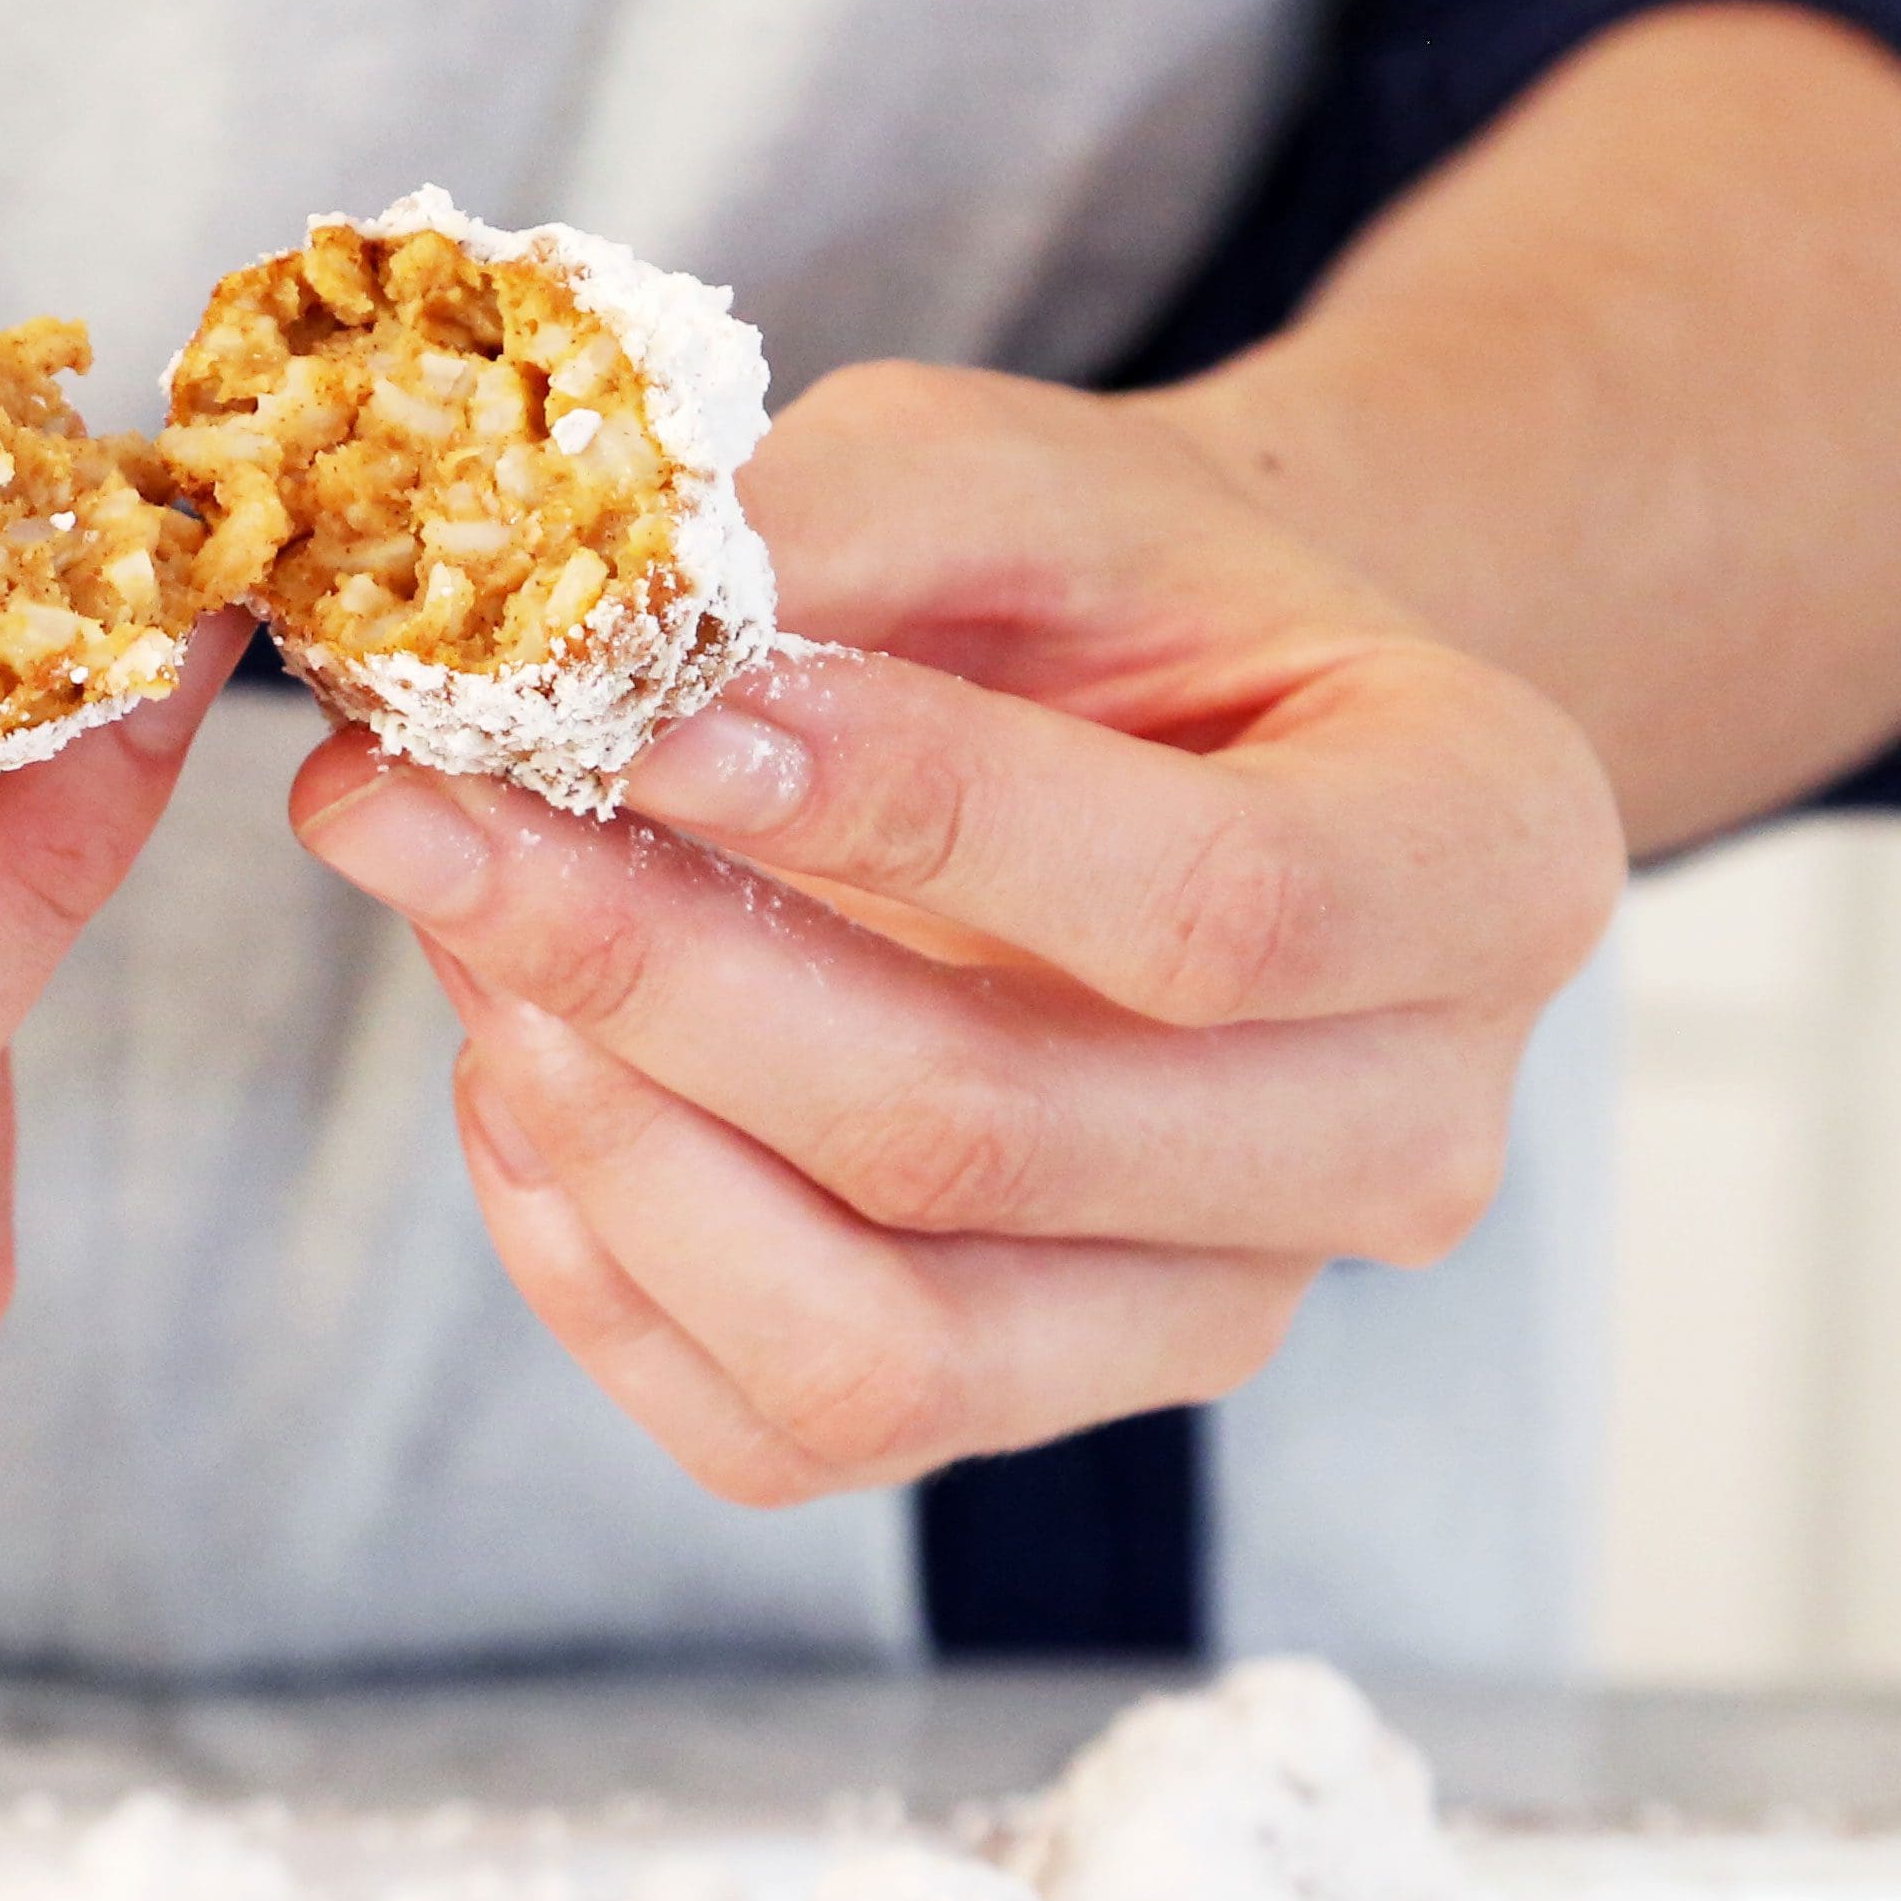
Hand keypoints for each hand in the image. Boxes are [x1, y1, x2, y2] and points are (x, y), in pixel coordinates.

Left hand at [286, 358, 1619, 1506]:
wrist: (1166, 745)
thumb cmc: (1109, 600)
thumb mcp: (1010, 472)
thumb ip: (828, 527)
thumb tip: (579, 624)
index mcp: (1486, 862)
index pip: (1209, 911)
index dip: (905, 820)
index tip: (642, 707)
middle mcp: (1401, 1142)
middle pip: (992, 1139)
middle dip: (655, 967)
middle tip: (414, 801)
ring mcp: (1220, 1314)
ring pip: (876, 1346)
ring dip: (606, 1132)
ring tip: (456, 922)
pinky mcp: (1036, 1412)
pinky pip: (774, 1427)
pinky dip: (597, 1258)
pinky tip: (517, 1066)